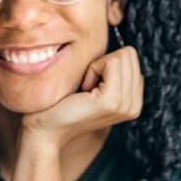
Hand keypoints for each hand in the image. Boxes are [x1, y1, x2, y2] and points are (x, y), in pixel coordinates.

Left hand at [21, 46, 143, 149]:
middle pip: (129, 55)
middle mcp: (134, 106)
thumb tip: (122, 49)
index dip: (107, 64)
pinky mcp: (112, 100)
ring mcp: (125, 104)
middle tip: (87, 86)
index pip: (133, 59)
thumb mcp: (96, 87)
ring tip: (85, 89)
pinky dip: (93, 69)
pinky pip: (110, 62)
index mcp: (134, 102)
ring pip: (122, 56)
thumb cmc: (64, 105)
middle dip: (104, 63)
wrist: (47, 131)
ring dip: (97, 66)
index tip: (92, 85)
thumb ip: (114, 73)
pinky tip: (83, 89)